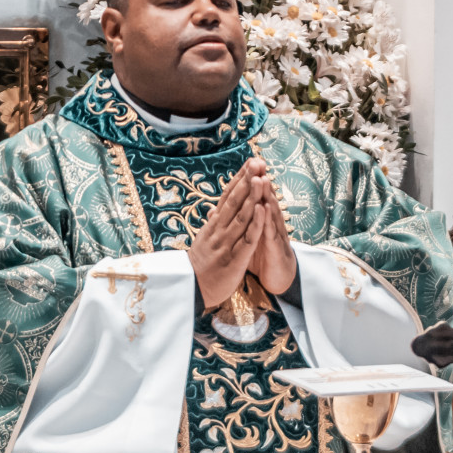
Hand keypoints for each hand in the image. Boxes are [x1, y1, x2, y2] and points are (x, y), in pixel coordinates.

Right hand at [189, 165, 265, 305]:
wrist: (190, 291)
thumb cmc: (199, 267)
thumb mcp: (203, 241)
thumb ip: (212, 225)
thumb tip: (214, 209)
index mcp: (214, 225)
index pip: (228, 197)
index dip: (239, 179)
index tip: (249, 162)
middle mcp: (219, 230)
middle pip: (235, 201)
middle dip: (247, 180)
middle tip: (257, 161)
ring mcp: (227, 243)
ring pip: (242, 216)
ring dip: (252, 196)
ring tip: (260, 177)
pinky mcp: (235, 258)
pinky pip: (247, 238)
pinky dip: (255, 223)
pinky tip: (262, 209)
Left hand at [246, 161, 296, 295]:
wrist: (280, 278)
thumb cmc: (263, 256)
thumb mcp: (247, 238)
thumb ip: (237, 222)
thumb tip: (217, 211)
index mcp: (260, 219)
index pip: (254, 196)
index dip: (250, 181)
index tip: (246, 162)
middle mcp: (269, 222)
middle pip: (264, 198)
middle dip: (260, 180)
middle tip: (256, 161)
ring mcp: (274, 233)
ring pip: (270, 211)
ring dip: (266, 195)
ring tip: (261, 178)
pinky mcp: (276, 248)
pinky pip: (271, 232)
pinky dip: (268, 220)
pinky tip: (265, 208)